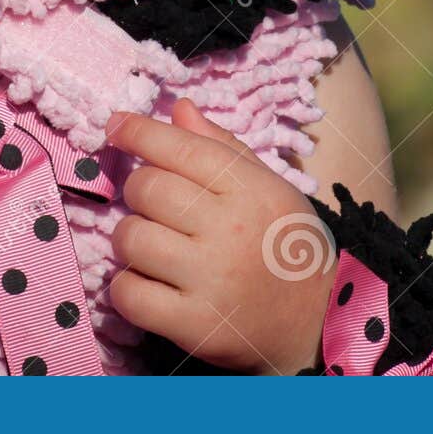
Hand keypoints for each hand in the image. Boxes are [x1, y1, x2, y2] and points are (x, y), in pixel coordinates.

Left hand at [105, 97, 337, 373]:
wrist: (316, 321)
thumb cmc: (287, 243)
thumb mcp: (270, 185)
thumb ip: (223, 147)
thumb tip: (179, 109)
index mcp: (249, 189)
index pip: (180, 147)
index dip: (138, 131)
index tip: (116, 125)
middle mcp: (228, 230)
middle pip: (146, 188)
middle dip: (139, 189)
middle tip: (154, 203)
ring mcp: (209, 279)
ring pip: (130, 238)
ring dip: (130, 238)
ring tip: (152, 245)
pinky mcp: (193, 325)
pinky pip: (129, 294)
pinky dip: (126, 286)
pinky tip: (147, 282)